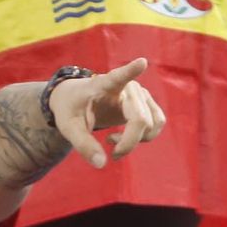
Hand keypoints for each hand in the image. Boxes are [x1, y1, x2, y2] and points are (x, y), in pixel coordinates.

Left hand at [45, 57, 165, 168]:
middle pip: (140, 119)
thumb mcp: (68, 128)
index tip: (141, 62)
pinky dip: (144, 137)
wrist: (76, 99)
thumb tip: (101, 164)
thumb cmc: (71, 109)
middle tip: (111, 152)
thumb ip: (83, 145)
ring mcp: (141, 94)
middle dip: (128, 142)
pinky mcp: (147, 103)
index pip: (118, 77)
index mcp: (103, 85)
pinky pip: (157, 123)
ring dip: (137, 141)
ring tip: (113, 141)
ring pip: (153, 123)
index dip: (130, 71)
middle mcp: (128, 86)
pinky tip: (124, 137)